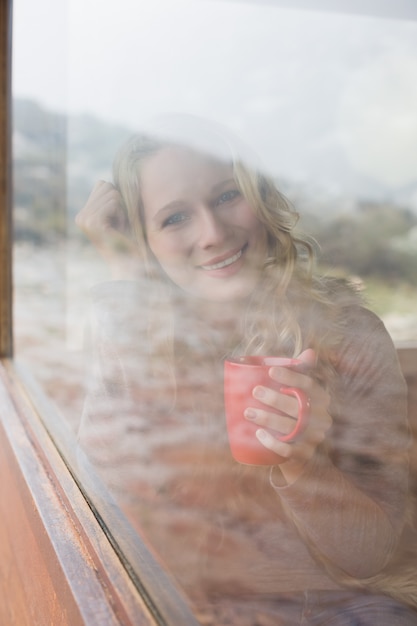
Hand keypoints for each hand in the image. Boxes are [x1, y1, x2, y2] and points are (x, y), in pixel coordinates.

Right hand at [75, 181, 138, 278]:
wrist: (130, 263)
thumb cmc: (128, 239)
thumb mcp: (117, 214)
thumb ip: (109, 197)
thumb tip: (105, 181)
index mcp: (83, 214)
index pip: (101, 184)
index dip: (116, 199)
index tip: (117, 220)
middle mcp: (80, 216)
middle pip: (106, 185)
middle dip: (119, 203)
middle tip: (119, 225)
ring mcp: (85, 220)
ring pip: (111, 193)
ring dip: (121, 209)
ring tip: (119, 228)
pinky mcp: (94, 222)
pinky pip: (114, 202)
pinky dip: (121, 213)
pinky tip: (119, 229)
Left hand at [244, 349, 330, 482]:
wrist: (302, 452)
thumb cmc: (297, 412)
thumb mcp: (301, 392)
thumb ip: (303, 372)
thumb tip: (310, 351)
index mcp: (321, 399)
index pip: (309, 385)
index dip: (291, 377)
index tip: (271, 371)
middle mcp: (321, 418)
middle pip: (298, 407)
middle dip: (275, 399)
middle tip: (255, 392)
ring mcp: (313, 438)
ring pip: (291, 428)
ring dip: (268, 419)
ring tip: (248, 412)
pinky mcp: (303, 455)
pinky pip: (288, 450)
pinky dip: (273, 442)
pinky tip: (258, 434)